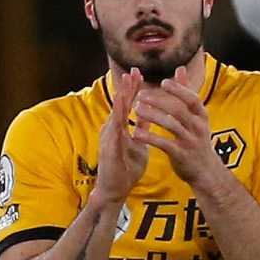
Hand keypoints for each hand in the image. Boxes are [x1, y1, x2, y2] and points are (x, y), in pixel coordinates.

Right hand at [92, 69, 149, 204]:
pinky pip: (115, 130)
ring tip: (127, 82)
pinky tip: (123, 107)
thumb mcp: (139, 144)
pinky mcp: (109, 147)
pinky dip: (119, 117)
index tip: (140, 73)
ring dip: (121, 97)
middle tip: (134, 70)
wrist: (115, 190)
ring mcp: (109, 137)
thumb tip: (149, 114)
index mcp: (120, 128)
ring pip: (116, 113)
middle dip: (127, 87)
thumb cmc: (125, 168)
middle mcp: (112, 129)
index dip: (133, 89)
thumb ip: (142, 128)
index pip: (127, 104)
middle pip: (120, 104)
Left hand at [132, 67, 221, 186]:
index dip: (178, 89)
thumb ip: (187, 93)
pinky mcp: (181, 155)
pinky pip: (164, 144)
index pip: (191, 98)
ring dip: (152, 116)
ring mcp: (190, 141)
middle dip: (158, 101)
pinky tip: (137, 133)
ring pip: (171, 125)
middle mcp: (198, 127)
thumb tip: (180, 68)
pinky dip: (150, 138)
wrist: (206, 171)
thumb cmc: (197, 139)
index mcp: (202, 116)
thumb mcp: (197, 116)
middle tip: (140, 96)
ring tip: (136, 110)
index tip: (162, 82)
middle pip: (178, 109)